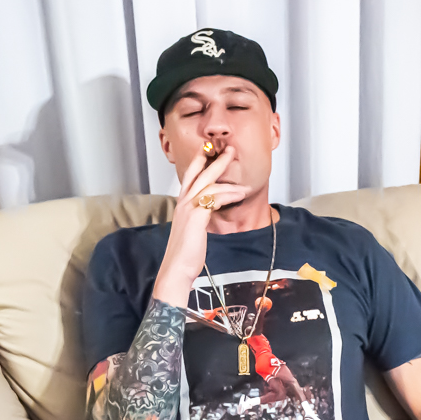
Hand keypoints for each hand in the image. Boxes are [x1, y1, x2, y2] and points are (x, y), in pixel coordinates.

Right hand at [154, 147, 251, 305]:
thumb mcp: (192, 232)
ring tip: (244, 182)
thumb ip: (198, 219)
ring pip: (209, 185)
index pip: (189, 178)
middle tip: (230, 150)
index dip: (198, 163)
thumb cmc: (185, 255)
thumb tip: (206, 215)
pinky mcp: (196, 217)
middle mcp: (182, 204)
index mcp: (181, 206)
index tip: (206, 152)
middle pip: (200, 175)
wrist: (176, 269)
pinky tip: (238, 195)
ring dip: (229, 182)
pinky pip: (214, 199)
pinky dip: (227, 195)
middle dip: (215, 160)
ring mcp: (188, 209)